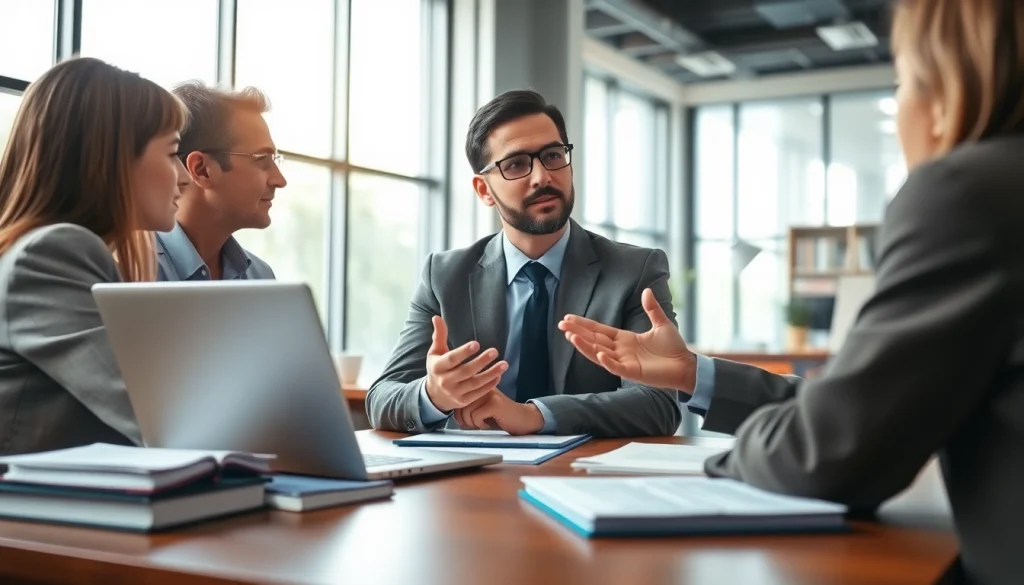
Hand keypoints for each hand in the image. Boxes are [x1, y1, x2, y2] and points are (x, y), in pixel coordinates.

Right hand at [425, 316, 507, 411]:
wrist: (434, 395)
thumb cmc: (438, 368)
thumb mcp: (435, 352)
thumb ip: (439, 335)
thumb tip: (437, 317)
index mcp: (437, 367)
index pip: (451, 359)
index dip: (463, 352)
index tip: (476, 344)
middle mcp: (445, 381)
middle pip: (466, 371)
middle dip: (481, 361)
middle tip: (495, 351)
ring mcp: (455, 393)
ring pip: (475, 383)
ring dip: (491, 374)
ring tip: (504, 364)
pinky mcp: (463, 402)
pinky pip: (478, 393)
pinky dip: (489, 385)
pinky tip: (499, 376)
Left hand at [454, 391, 544, 434]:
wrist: (523, 419)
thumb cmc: (500, 417)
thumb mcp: (482, 409)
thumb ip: (469, 406)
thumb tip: (454, 415)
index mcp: (479, 385)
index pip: (458, 397)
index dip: (458, 413)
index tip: (464, 422)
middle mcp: (483, 386)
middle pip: (460, 403)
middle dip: (463, 420)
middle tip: (473, 426)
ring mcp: (490, 393)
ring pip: (467, 410)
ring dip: (472, 423)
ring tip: (481, 425)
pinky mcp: (495, 403)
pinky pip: (476, 416)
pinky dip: (479, 424)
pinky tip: (487, 425)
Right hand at [557, 288, 696, 391]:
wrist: (687, 365)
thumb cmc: (674, 348)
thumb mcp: (661, 324)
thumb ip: (651, 309)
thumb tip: (646, 290)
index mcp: (624, 339)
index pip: (599, 330)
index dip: (584, 324)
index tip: (569, 317)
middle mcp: (621, 351)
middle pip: (594, 340)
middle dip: (578, 332)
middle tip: (561, 324)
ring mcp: (625, 362)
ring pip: (599, 354)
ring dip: (585, 346)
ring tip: (571, 336)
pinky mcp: (633, 373)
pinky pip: (616, 367)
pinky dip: (607, 361)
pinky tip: (599, 354)